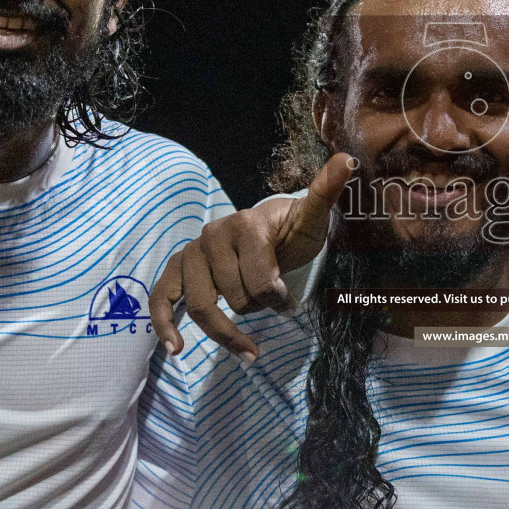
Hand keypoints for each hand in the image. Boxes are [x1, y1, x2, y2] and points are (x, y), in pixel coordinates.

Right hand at [149, 153, 354, 360]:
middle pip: (234, 298)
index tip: (287, 299)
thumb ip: (325, 193)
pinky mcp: (178, 269)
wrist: (268, 232)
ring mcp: (192, 252)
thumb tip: (347, 160)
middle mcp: (213, 235)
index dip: (277, 298)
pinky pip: (161, 298)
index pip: (261, 281)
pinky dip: (164, 324)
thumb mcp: (313, 218)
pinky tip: (175, 347)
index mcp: (247, 224)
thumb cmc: (291, 230)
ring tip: (247, 347)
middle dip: (256, 308)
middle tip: (268, 301)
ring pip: (201, 305)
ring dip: (226, 331)